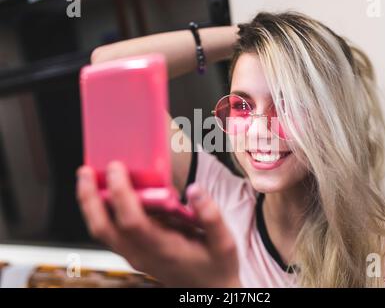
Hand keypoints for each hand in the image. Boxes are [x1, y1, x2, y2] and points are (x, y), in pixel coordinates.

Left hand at [76, 161, 240, 286]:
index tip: (117, 168)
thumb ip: (211, 216)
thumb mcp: (224, 243)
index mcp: (164, 249)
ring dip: (90, 205)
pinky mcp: (134, 253)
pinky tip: (104, 195)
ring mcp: (135, 256)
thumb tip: (195, 189)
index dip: (120, 194)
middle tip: (85, 172)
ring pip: (101, 232)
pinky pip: (108, 233)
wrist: (208, 291)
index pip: (132, 221)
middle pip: (104, 228)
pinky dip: (99, 212)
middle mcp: (143, 254)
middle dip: (90, 198)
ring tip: (87, 179)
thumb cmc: (215, 267)